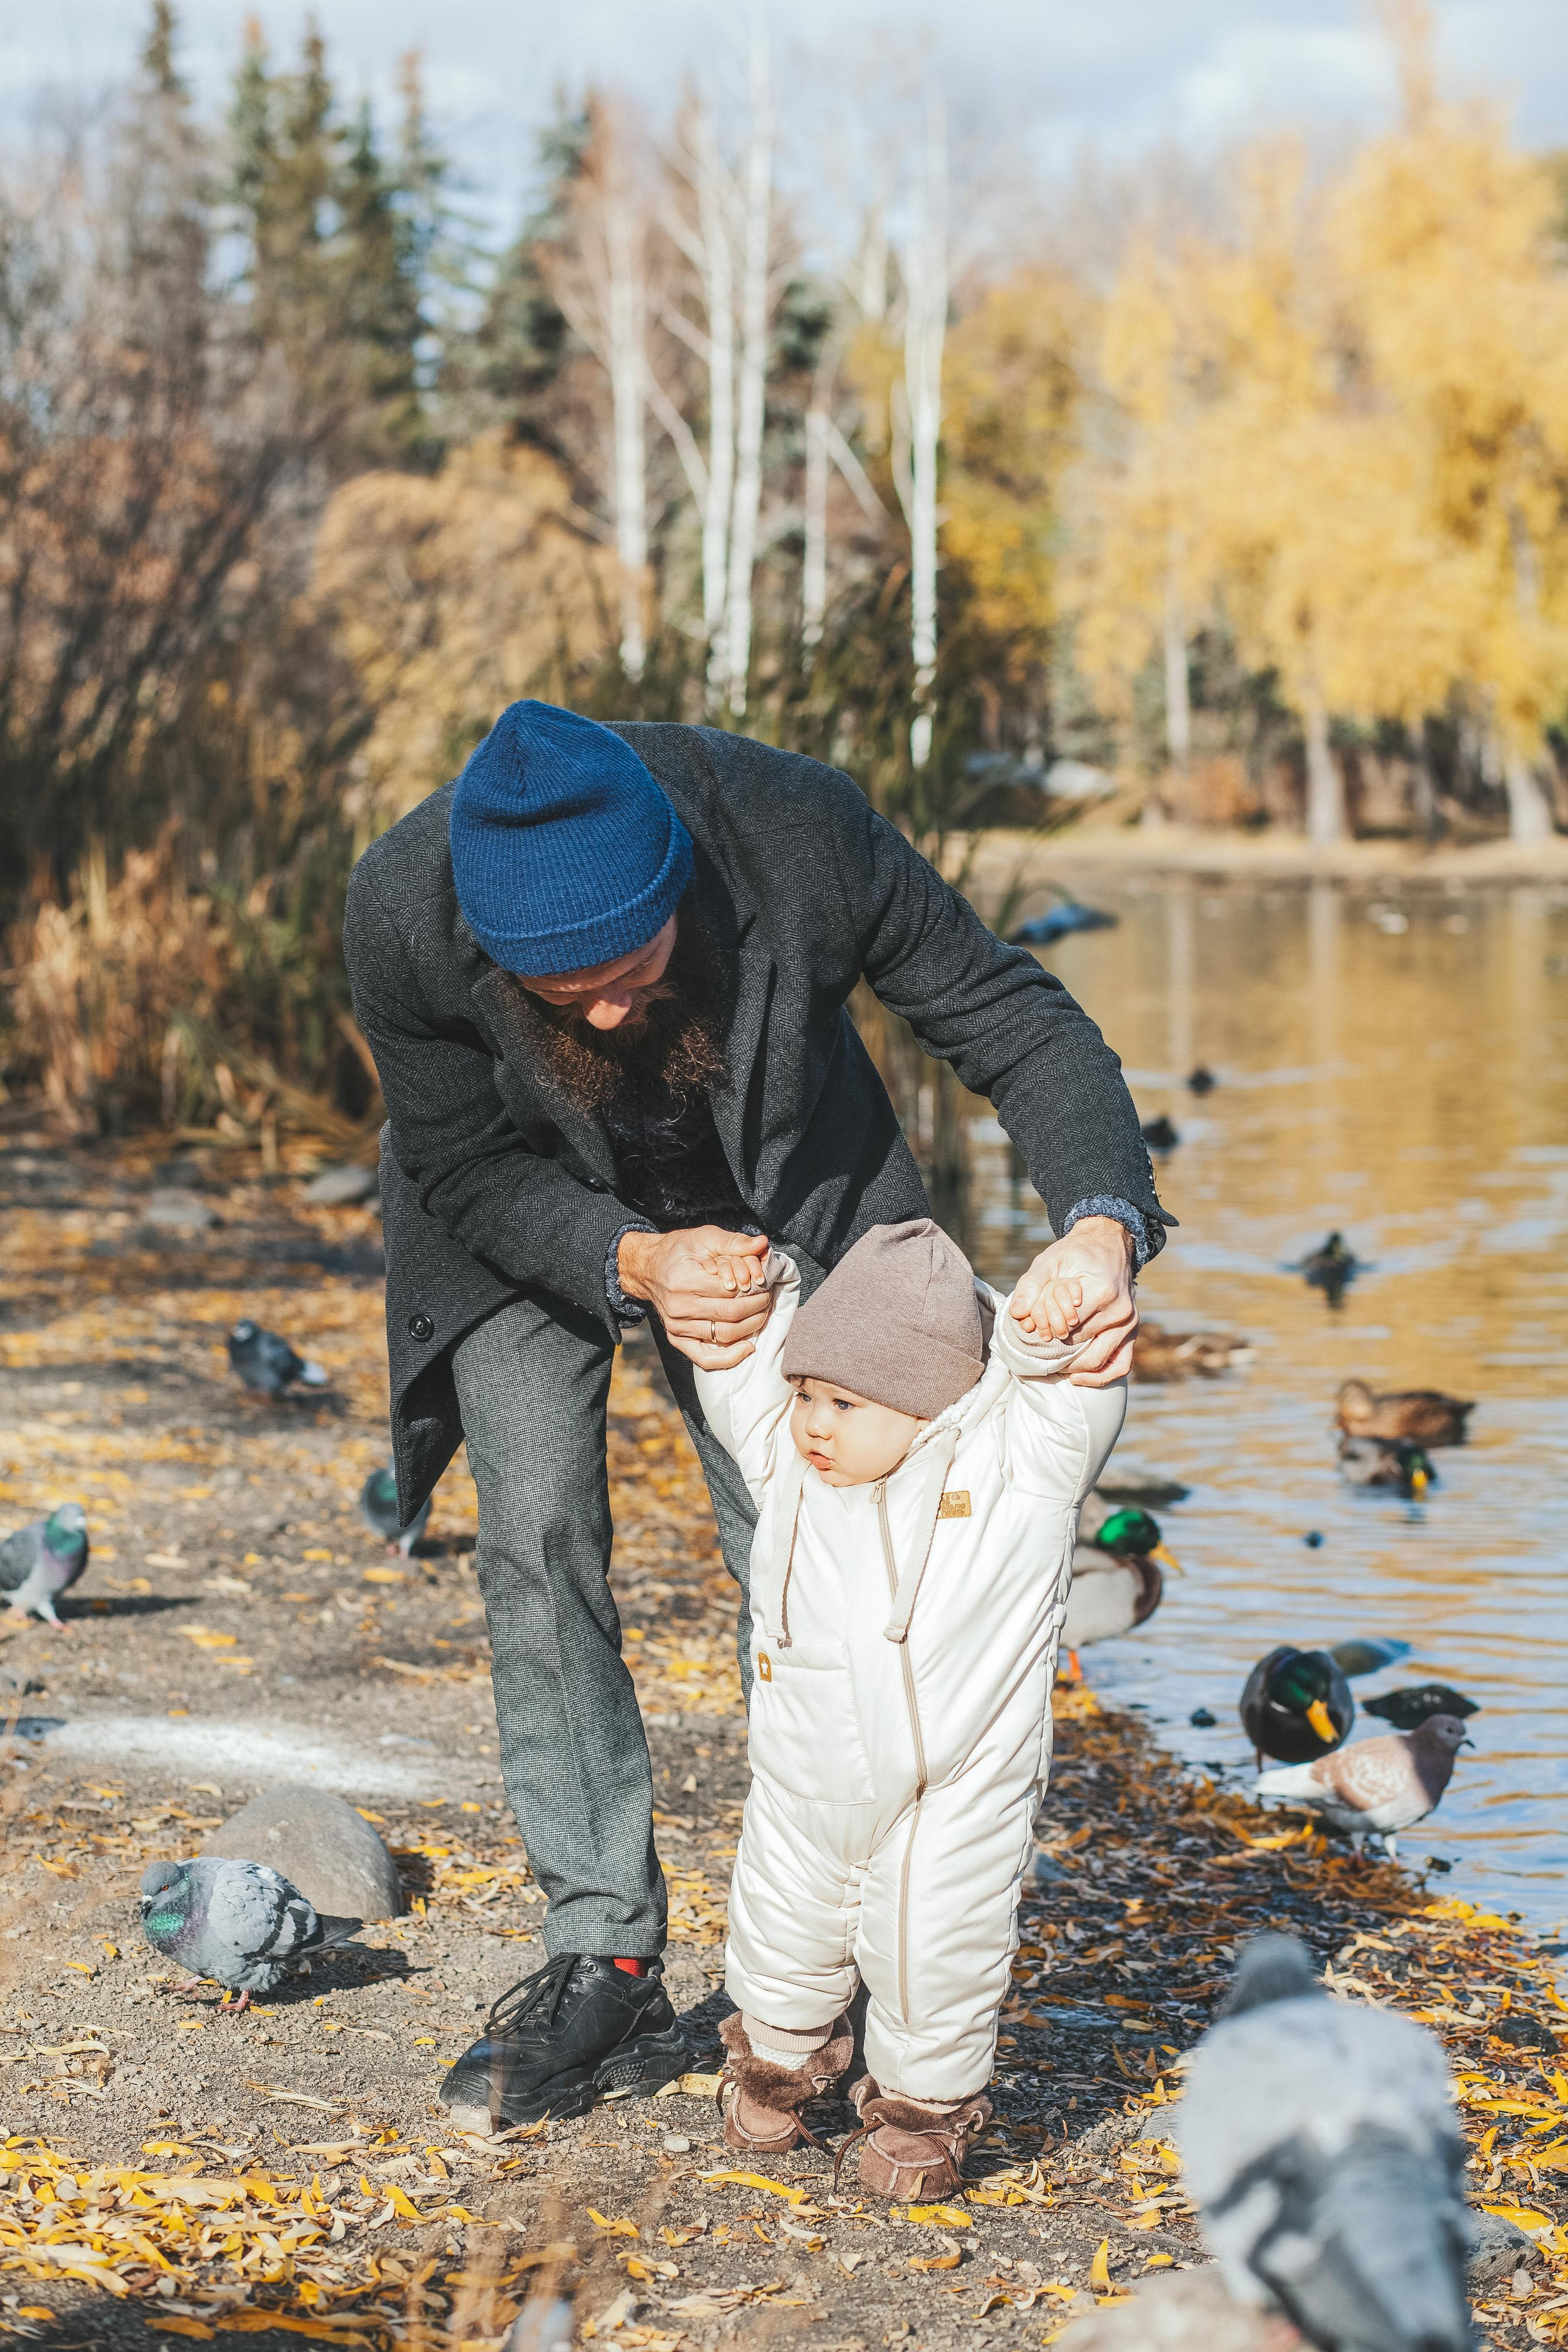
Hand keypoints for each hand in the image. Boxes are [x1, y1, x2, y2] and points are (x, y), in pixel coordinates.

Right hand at [618, 1227, 774, 1367]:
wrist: (648, 1268)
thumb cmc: (679, 1251)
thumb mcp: (705, 1237)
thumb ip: (734, 1242)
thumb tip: (762, 1243)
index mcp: (685, 1280)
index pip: (732, 1291)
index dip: (754, 1288)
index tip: (765, 1283)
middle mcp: (679, 1306)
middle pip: (731, 1313)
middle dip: (757, 1306)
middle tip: (767, 1297)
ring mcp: (676, 1326)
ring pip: (725, 1334)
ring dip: (751, 1326)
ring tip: (762, 1313)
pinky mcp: (676, 1338)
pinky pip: (705, 1358)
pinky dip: (730, 1358)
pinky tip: (748, 1347)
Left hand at [1010, 1216, 1136, 1387]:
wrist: (1108, 1243)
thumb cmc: (1075, 1253)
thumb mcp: (1049, 1261)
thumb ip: (1031, 1285)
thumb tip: (1018, 1313)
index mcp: (1102, 1291)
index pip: (1067, 1326)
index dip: (1047, 1329)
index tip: (1035, 1326)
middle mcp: (1121, 1311)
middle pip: (1079, 1345)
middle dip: (1056, 1347)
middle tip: (1040, 1343)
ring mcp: (1130, 1323)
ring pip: (1097, 1360)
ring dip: (1072, 1365)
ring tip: (1052, 1362)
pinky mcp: (1132, 1332)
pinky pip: (1120, 1365)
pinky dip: (1099, 1377)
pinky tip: (1076, 1377)